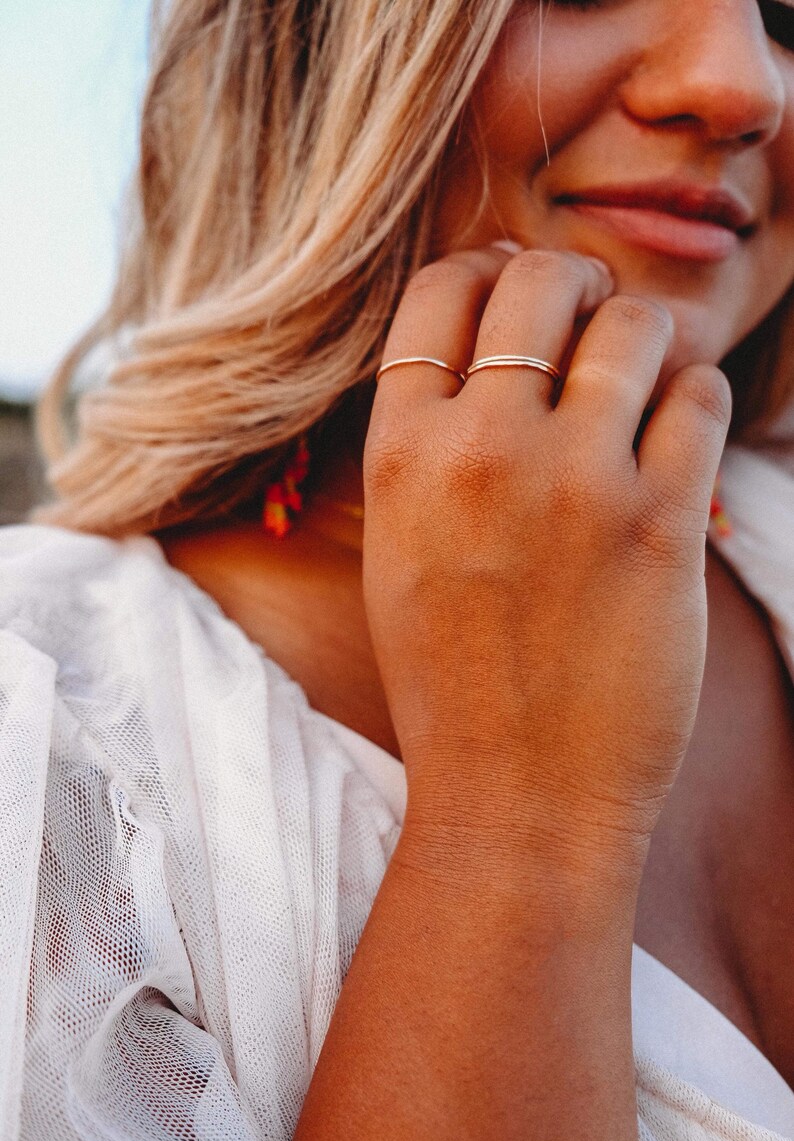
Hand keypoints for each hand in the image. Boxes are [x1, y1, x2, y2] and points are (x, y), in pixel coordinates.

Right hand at [362, 246, 730, 875]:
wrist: (516, 797)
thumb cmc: (453, 682)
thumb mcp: (400, 551)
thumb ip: (429, 447)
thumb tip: (490, 351)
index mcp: (400, 455)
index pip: (443, 291)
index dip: (488, 272)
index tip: (516, 295)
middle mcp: (480, 451)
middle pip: (541, 281)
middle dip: (575, 284)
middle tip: (591, 318)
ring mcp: (573, 484)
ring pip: (632, 324)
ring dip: (645, 336)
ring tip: (642, 378)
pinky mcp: (660, 525)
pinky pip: (698, 396)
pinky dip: (696, 396)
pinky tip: (678, 433)